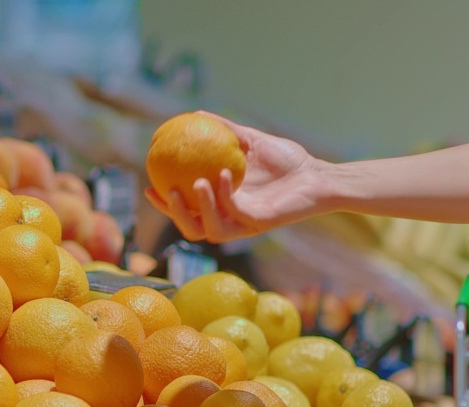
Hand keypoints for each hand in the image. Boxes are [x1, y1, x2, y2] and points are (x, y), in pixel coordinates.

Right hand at [145, 112, 328, 243]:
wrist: (318, 175)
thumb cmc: (288, 160)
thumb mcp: (250, 140)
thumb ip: (225, 131)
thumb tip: (195, 115)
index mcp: (222, 205)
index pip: (187, 211)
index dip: (165, 203)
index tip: (150, 186)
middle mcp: (230, 219)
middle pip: (191, 227)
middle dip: (174, 214)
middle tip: (164, 191)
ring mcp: (244, 224)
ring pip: (209, 229)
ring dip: (197, 208)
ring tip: (191, 184)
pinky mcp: (259, 224)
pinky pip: (235, 213)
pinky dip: (225, 195)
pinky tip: (221, 174)